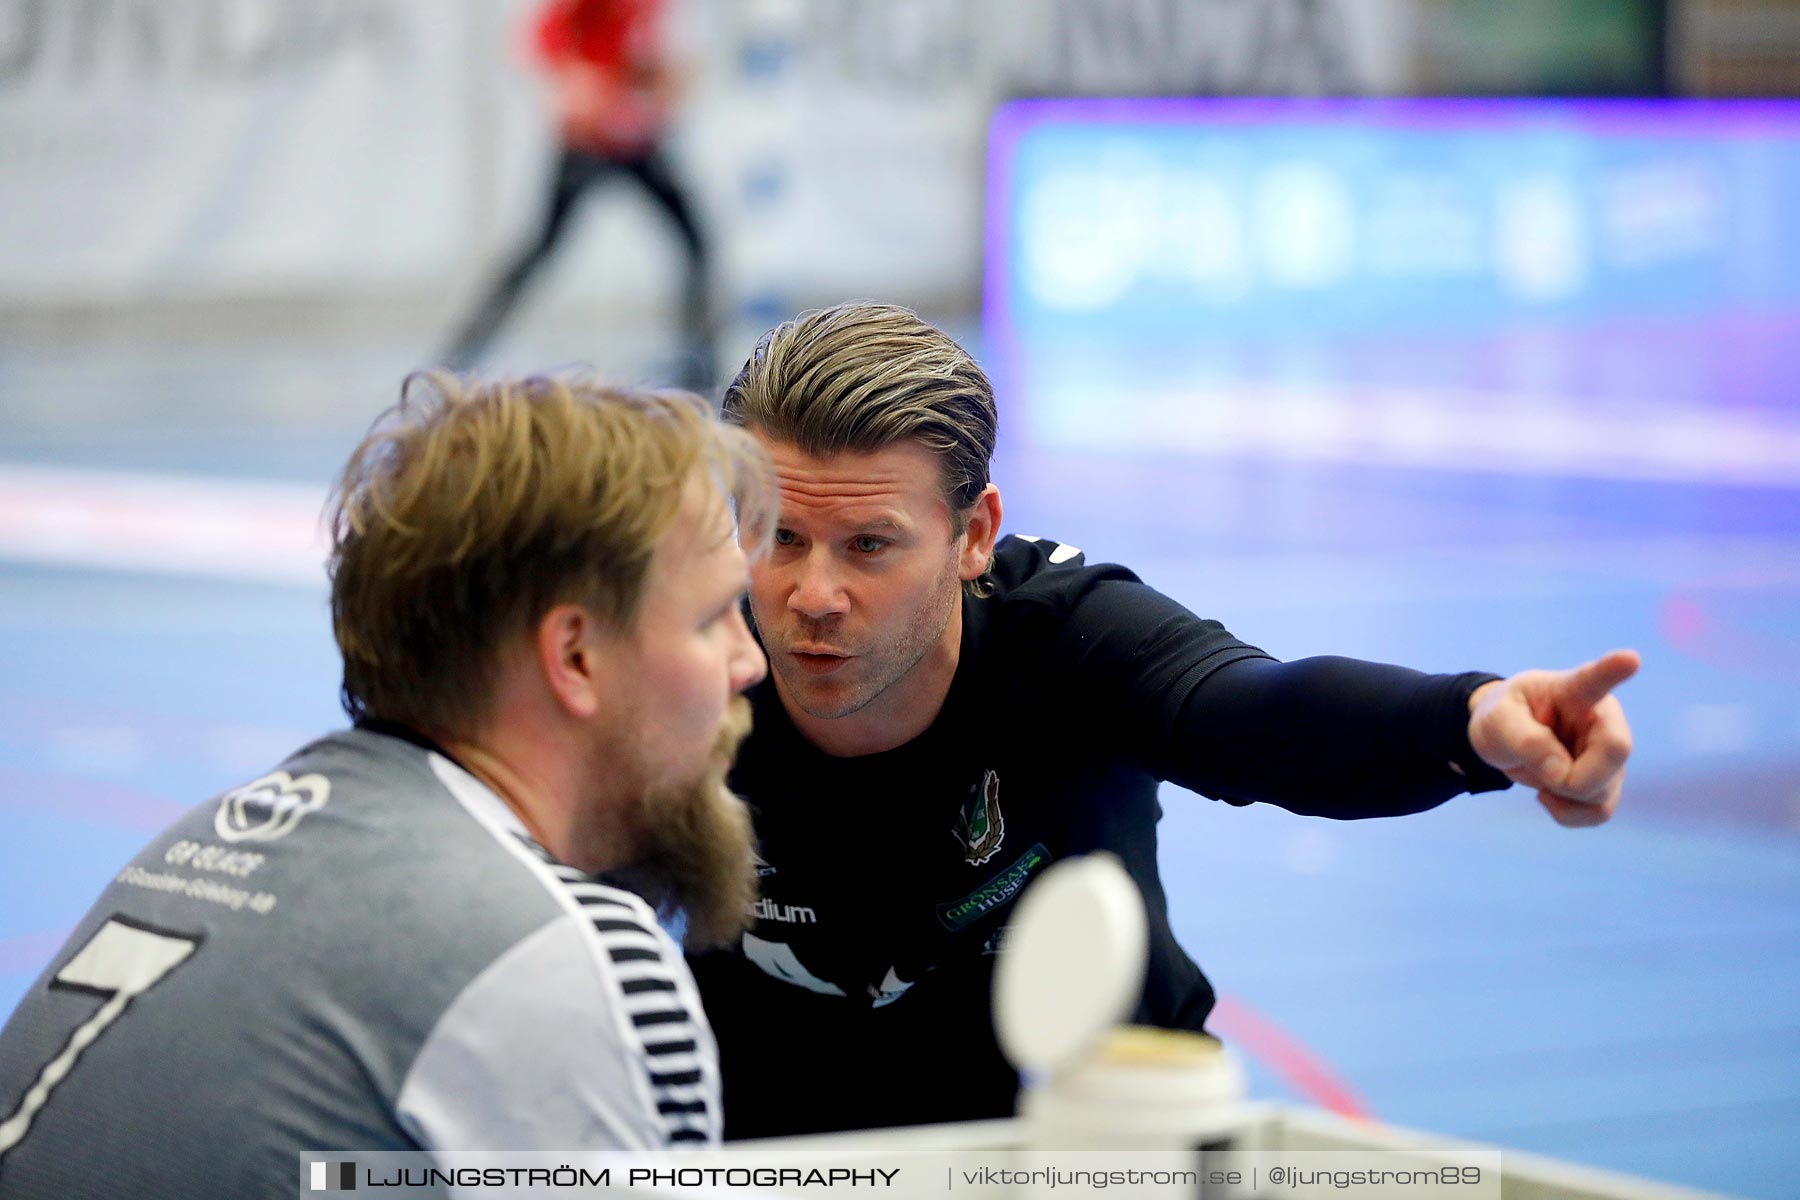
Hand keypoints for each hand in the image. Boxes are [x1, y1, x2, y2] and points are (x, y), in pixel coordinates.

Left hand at [1466, 649, 1638, 827]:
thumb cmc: (1502, 716)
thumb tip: (1561, 772)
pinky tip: (1549, 795)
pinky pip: (1599, 812)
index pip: (1596, 678)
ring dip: (1564, 797)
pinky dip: (1568, 814)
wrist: (1503, 737)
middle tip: (1540, 772)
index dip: (1613, 669)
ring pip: (1604, 792)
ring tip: (1540, 777)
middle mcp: (1603, 720)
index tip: (1629, 658)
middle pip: (1614, 753)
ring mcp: (1608, 754)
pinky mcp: (1606, 782)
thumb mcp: (1497, 721)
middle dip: (1572, 777)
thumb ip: (1525, 739)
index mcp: (1574, 691)